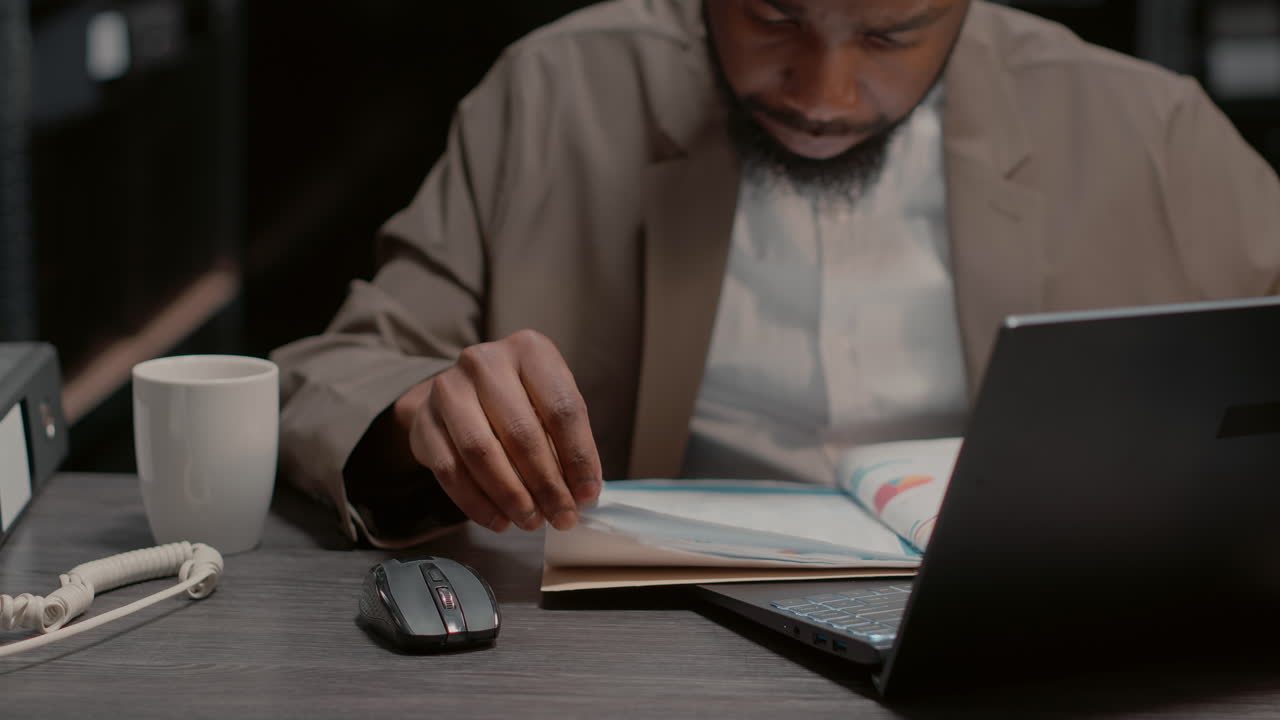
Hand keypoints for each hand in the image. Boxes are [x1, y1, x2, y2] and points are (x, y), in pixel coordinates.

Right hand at [394, 330, 602, 531]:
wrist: (458, 392)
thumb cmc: (518, 401)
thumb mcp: (549, 406)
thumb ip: (567, 444)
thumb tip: (582, 494)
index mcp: (530, 350)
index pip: (562, 409)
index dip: (579, 458)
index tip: (587, 495)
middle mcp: (486, 361)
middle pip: (521, 432)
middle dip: (546, 484)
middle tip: (561, 518)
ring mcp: (449, 388)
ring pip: (482, 453)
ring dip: (511, 496)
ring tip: (531, 521)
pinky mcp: (424, 420)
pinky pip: (450, 470)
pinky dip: (477, 503)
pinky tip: (499, 521)